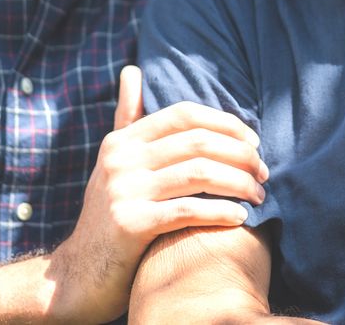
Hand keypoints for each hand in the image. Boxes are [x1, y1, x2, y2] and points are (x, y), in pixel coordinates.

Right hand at [46, 66, 266, 322]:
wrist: (80, 274)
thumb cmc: (109, 213)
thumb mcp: (114, 161)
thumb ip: (128, 117)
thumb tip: (132, 70)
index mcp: (122, 140)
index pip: (184, 114)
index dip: (224, 123)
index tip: (253, 141)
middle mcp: (121, 159)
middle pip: (197, 142)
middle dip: (240, 155)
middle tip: (264, 172)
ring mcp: (123, 191)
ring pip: (198, 174)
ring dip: (238, 183)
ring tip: (259, 194)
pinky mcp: (129, 225)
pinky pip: (187, 210)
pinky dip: (220, 211)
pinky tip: (240, 216)